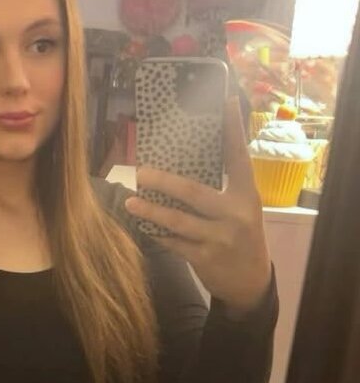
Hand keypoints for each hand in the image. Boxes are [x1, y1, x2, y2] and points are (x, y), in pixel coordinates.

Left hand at [125, 97, 271, 314]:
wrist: (250, 282)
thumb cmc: (241, 235)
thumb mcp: (242, 208)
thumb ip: (223, 186)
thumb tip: (188, 156)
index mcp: (246, 195)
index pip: (238, 156)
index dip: (232, 128)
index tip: (226, 100)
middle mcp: (235, 214)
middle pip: (194, 192)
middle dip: (163, 182)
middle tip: (140, 171)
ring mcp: (220, 238)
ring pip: (178, 221)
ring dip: (152, 211)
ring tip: (132, 201)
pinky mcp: (205, 258)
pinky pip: (174, 243)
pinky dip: (157, 234)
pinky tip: (143, 225)